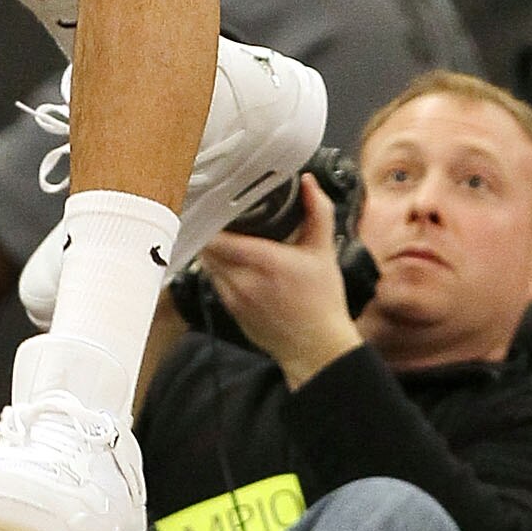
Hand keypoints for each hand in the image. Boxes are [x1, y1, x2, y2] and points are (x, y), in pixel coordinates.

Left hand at [200, 176, 362, 389]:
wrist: (316, 348)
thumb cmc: (322, 301)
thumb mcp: (324, 251)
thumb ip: (318, 212)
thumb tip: (308, 182)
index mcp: (265, 261)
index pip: (217, 236)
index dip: (209, 218)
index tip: (211, 203)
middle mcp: (243, 281)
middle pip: (207, 248)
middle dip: (209, 230)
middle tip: (215, 213)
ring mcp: (233, 299)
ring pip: (208, 265)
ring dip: (212, 250)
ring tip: (222, 234)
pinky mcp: (230, 312)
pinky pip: (215, 282)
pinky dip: (218, 269)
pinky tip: (231, 261)